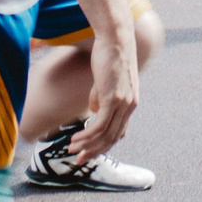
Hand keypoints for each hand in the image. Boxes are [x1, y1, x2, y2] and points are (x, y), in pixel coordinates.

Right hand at [70, 25, 138, 158]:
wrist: (116, 40)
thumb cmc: (109, 57)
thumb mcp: (106, 82)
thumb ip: (100, 98)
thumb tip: (93, 112)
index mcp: (130, 104)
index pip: (118, 132)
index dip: (103, 145)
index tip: (88, 152)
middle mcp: (130, 106)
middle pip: (112, 138)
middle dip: (94, 152)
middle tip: (78, 160)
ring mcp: (123, 103)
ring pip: (104, 135)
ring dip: (87, 146)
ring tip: (72, 151)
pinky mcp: (112, 99)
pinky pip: (99, 126)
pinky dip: (86, 136)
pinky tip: (75, 140)